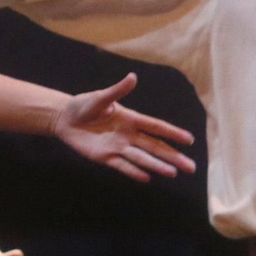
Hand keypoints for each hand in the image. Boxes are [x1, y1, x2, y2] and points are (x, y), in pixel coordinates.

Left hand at [52, 73, 196, 181]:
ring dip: (156, 165)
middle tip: (191, 167)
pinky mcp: (104, 157)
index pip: (156, 127)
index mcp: (131, 119)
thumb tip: (132, 76)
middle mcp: (128, 135)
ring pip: (141, 157)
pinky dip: (133, 171)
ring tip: (172, 173)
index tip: (190, 140)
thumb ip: (117, 90)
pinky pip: (121, 165)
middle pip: (155, 147)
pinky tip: (147, 178)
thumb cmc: (83, 105)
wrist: (63, 118)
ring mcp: (118, 147)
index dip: (172, 133)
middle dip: (172, 156)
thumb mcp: (100, 98)